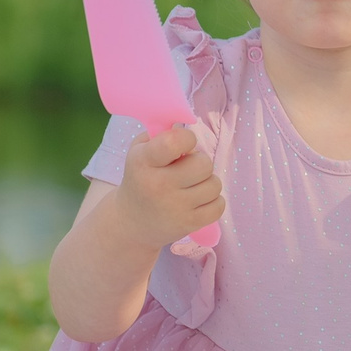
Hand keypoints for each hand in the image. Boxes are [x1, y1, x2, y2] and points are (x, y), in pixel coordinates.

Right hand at [110, 124, 221, 249]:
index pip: (174, 143)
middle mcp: (158, 185)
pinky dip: (213, 202)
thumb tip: (184, 126)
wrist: (131, 222)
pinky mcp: (188, 225)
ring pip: (215, 185)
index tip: (183, 145)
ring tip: (191, 186)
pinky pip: (219, 205)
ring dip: (207, 182)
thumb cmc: (141, 178)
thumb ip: (160, 135)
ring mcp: (174, 208)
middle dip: (200, 163)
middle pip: (204, 164)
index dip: (187, 139)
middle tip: (187, 169)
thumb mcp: (139, 152)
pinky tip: (197, 201)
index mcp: (144, 162)